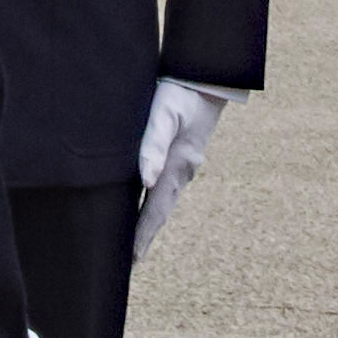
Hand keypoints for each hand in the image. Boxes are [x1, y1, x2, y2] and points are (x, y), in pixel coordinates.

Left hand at [132, 79, 230, 260]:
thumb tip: (145, 180)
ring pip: (163, 201)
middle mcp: (182, 172)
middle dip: (144, 236)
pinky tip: (145, 201)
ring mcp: (185, 165)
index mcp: (177, 168)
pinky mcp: (184, 154)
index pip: (155, 212)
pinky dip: (154, 202)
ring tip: (134, 240)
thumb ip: (154, 145)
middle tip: (129, 262)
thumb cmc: (181, 92)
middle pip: (159, 213)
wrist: (208, 75)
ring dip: (149, 221)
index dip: (142, 237)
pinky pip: (166, 187)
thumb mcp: (164, 115)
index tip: (131, 261)